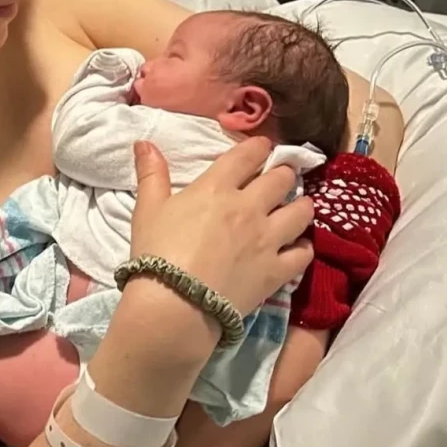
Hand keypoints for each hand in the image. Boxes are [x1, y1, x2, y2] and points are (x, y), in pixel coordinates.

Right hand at [130, 138, 313, 317]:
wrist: (174, 305)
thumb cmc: (156, 253)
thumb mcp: (147, 209)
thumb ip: (151, 174)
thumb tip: (143, 142)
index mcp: (217, 188)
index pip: (246, 156)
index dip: (259, 146)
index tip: (264, 145)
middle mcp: (249, 208)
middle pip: (280, 179)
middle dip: (284, 173)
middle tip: (282, 176)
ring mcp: (267, 240)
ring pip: (301, 213)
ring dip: (302, 206)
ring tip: (299, 207)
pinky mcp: (276, 271)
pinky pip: (303, 254)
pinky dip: (303, 248)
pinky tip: (298, 247)